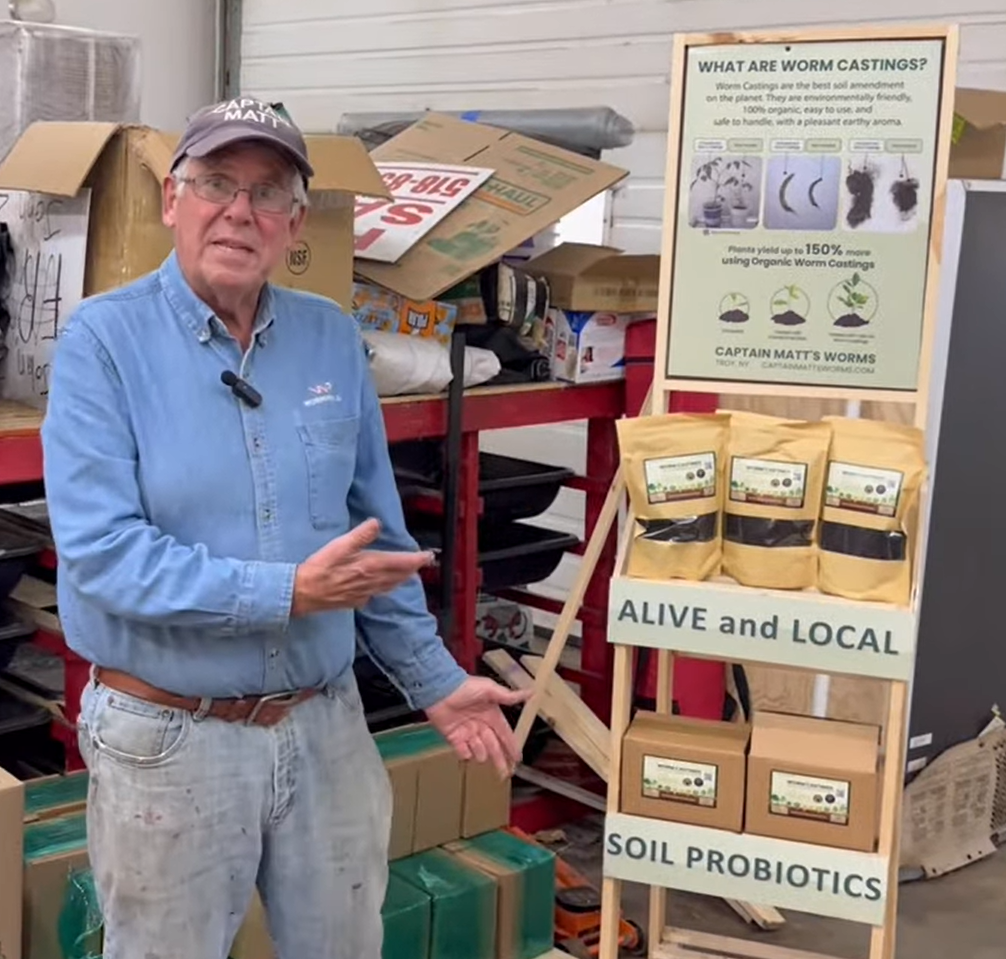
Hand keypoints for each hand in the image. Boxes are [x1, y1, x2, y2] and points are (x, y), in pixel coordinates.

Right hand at [292, 518, 432, 615]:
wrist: (304, 593)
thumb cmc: (321, 568)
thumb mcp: (340, 546)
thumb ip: (361, 535)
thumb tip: (377, 523)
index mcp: (371, 566)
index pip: (401, 563)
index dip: (417, 559)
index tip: (428, 556)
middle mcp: (372, 581)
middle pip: (398, 576)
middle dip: (412, 569)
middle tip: (422, 563)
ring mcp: (364, 593)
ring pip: (389, 586)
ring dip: (401, 579)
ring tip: (409, 575)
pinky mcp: (355, 601)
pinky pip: (376, 594)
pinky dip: (384, 588)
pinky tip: (381, 587)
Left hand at [425, 676, 530, 777]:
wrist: (439, 690)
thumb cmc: (465, 687)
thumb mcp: (489, 689)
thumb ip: (508, 696)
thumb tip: (531, 693)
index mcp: (491, 715)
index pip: (504, 734)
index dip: (511, 746)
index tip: (518, 759)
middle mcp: (481, 725)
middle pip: (493, 746)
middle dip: (500, 760)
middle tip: (506, 774)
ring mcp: (467, 732)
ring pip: (479, 750)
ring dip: (482, 754)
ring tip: (483, 755)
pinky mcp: (453, 736)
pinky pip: (462, 751)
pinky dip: (465, 754)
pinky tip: (467, 753)